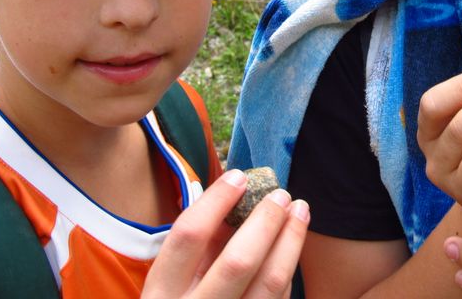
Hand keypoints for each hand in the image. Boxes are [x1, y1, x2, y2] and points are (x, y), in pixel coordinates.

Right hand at [142, 169, 309, 297]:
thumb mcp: (174, 284)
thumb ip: (200, 248)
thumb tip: (236, 201)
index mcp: (161, 295)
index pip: (188, 237)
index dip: (215, 201)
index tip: (239, 175)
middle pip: (237, 261)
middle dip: (265, 222)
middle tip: (282, 194)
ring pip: (270, 283)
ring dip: (290, 241)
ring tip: (300, 211)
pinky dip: (288, 269)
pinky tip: (292, 247)